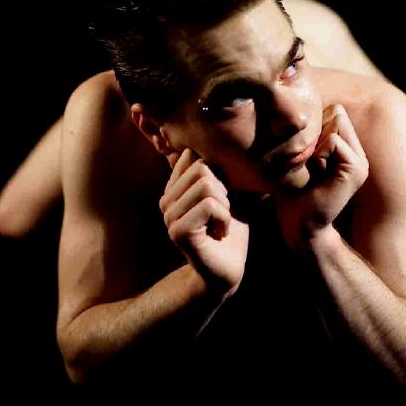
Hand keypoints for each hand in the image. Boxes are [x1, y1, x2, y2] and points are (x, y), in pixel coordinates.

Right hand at [160, 148, 248, 297]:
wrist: (228, 268)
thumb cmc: (231, 229)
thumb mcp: (233, 192)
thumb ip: (227, 168)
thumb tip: (238, 138)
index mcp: (175, 186)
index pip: (192, 154)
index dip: (218, 171)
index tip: (222, 196)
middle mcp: (166, 198)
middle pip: (201, 167)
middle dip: (224, 190)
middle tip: (222, 213)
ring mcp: (169, 215)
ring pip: (206, 185)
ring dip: (225, 206)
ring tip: (220, 223)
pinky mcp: (178, 231)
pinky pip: (209, 206)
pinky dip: (224, 219)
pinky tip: (220, 233)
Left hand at [275, 104, 368, 249]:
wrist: (300, 224)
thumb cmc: (291, 192)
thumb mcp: (296, 156)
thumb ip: (305, 132)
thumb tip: (296, 100)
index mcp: (345, 148)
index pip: (332, 111)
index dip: (311, 127)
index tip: (302, 156)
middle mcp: (357, 152)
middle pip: (335, 113)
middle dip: (313, 133)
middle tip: (306, 164)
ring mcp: (360, 160)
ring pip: (335, 124)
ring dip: (314, 145)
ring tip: (311, 170)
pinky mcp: (357, 169)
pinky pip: (333, 141)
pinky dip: (317, 154)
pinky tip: (316, 175)